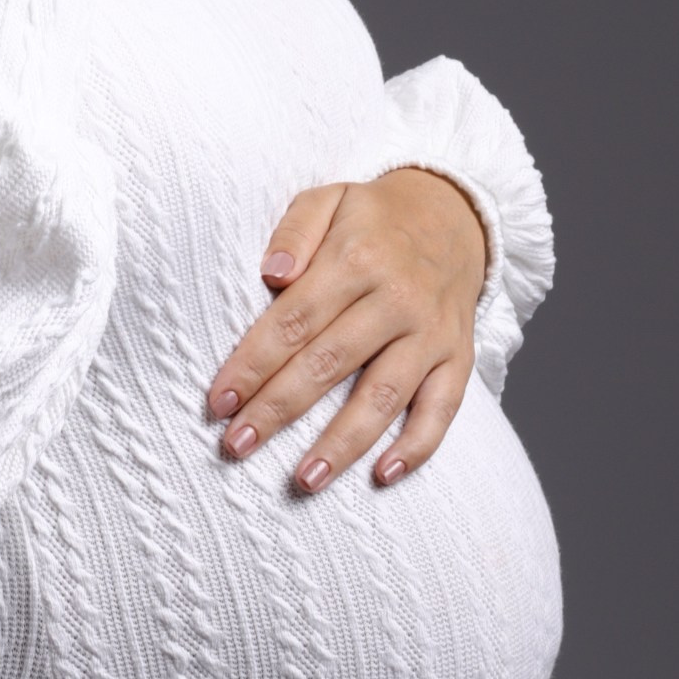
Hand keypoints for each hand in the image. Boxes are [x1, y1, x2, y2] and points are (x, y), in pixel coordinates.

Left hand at [207, 169, 488, 493]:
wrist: (455, 216)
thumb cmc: (374, 218)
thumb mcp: (330, 199)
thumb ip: (295, 230)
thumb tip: (271, 273)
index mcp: (357, 258)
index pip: (294, 321)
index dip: (253, 364)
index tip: (219, 402)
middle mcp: (397, 298)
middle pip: (329, 363)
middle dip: (278, 409)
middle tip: (237, 446)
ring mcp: (431, 333)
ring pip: (384, 396)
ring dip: (342, 443)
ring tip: (303, 479)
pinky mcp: (459, 356)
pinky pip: (443, 408)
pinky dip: (417, 446)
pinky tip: (382, 475)